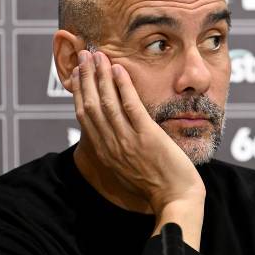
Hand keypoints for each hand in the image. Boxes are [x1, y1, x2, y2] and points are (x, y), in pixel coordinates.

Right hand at [71, 50, 205, 247]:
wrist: (176, 199)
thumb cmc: (156, 184)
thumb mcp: (127, 167)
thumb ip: (117, 148)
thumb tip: (112, 131)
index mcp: (105, 153)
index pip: (85, 117)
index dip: (79, 92)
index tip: (78, 73)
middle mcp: (111, 145)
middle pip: (91, 105)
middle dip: (86, 77)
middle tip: (83, 55)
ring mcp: (128, 141)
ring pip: (107, 103)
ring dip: (101, 76)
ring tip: (97, 55)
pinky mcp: (147, 137)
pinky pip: (131, 107)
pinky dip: (123, 86)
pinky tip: (119, 69)